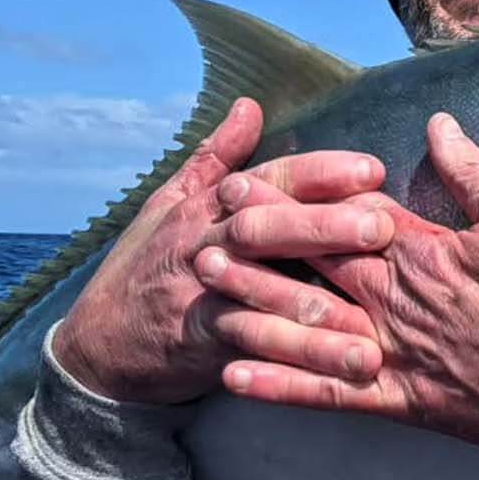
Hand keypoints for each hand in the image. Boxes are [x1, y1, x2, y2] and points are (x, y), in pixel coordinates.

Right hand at [52, 98, 391, 404]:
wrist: (98, 343)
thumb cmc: (146, 266)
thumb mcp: (170, 204)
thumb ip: (216, 158)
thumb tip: (250, 106)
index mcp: (208, 207)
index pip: (268, 179)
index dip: (318, 173)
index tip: (371, 169)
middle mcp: (204, 244)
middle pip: (266, 228)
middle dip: (323, 227)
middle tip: (380, 228)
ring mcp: (202, 294)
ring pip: (260, 296)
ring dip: (315, 313)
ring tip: (368, 328)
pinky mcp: (202, 343)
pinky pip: (249, 350)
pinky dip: (289, 361)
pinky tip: (331, 374)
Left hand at [213, 112, 478, 450]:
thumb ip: (475, 173)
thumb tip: (435, 126)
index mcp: (427, 250)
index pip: (346, 215)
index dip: (292, 198)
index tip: (246, 184)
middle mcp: (400, 299)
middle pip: (315, 262)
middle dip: (257, 241)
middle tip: (204, 222)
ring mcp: (397, 351)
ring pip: (309, 324)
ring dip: (252, 302)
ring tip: (202, 284)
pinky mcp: (403, 400)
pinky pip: (331, 394)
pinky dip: (282, 385)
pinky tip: (235, 375)